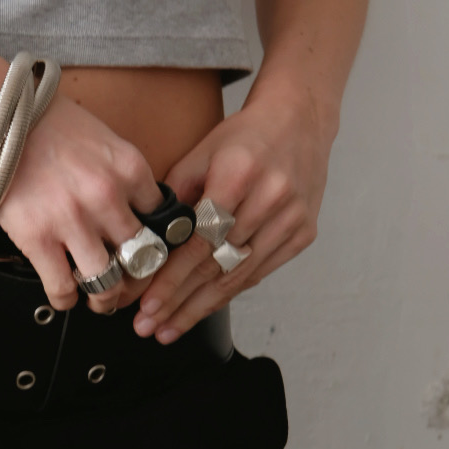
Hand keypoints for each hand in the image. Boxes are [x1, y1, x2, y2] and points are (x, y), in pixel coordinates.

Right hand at [0, 47, 162, 312]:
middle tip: (128, 286)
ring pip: (107, 281)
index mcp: (129, 168)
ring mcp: (72, 219)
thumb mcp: (101, 140)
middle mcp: (106, 196)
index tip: (147, 255)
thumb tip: (132, 215)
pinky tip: (64, 296)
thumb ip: (121, 177)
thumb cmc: (43, 122)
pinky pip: (63, 287)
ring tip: (101, 301)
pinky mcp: (37, 238)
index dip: (156, 245)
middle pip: (141, 257)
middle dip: (137, 279)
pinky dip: (66, 300)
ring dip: (106, 298)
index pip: (162, 222)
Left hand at [131, 81, 333, 343]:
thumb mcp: (200, 153)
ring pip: (239, 276)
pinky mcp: (304, 232)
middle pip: (217, 264)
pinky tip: (203, 308)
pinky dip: (229, 292)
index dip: (170, 279)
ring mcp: (292, 219)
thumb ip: (174, 198)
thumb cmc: (244, 139)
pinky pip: (259, 272)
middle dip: (179, 302)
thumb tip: (144, 245)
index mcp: (238, 174)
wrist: (300, 120)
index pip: (198, 241)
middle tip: (150, 327)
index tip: (146, 305)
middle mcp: (270, 198)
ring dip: (200, 307)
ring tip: (170, 328)